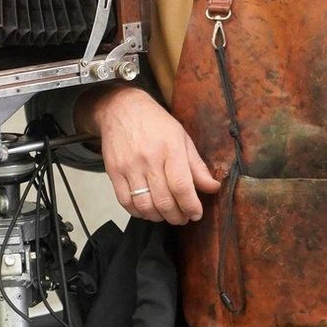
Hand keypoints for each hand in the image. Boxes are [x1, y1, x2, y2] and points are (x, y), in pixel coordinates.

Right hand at [77, 85, 219, 223]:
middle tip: (183, 218)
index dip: (191, 206)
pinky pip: (125, 202)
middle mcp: (149, 159)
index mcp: (170, 149)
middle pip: (164, 201)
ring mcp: (129, 167)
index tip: (196, 214)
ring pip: (144, 205)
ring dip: (158, 217)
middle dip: (177, 216)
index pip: (182, 187)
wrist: (121, 109)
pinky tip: (147, 209)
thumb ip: (197, 166)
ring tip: (166, 215)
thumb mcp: (182, 138)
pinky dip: (138, 212)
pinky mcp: (113, 172)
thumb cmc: (156, 123)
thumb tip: (213, 187)